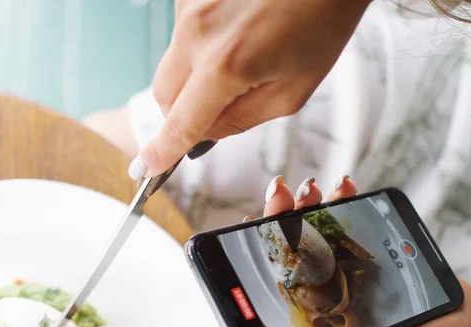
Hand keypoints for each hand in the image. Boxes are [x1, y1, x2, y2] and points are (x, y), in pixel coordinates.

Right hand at [127, 0, 370, 178]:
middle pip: (163, 96)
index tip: (148, 167)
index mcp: (226, 65)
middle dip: (182, 112)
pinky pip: (182, 36)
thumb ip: (240, 120)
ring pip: (171, 65)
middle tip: (216, 107)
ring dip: (194, 75)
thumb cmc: (322, 22)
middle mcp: (197, 32)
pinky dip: (201, 45)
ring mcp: (189, 6)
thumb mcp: (291, 91)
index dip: (162, 151)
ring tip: (240, 54)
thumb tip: (203, 133)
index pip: (181, 124)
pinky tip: (234, 31)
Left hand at [254, 175, 470, 326]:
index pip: (286, 287)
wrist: (468, 321)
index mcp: (328, 319)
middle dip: (281, 220)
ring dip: (308, 204)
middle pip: (294, 251)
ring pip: (317, 231)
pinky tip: (344, 189)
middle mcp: (331, 290)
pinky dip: (343, 201)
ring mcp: (346, 266)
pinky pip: (348, 221)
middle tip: (283, 196)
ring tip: (311, 188)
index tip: (252, 227)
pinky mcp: (366, 249)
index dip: (265, 258)